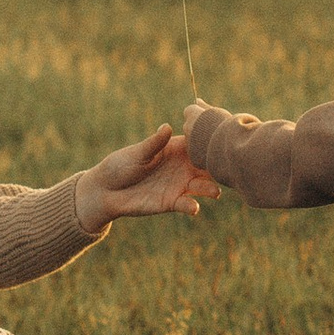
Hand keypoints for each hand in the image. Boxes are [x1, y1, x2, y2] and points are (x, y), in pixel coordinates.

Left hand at [74, 127, 217, 233]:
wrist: (107, 191)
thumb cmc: (120, 165)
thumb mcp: (137, 153)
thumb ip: (154, 143)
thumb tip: (167, 127)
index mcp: (175, 149)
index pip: (197, 144)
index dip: (209, 143)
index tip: (221, 144)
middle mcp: (182, 167)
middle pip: (206, 166)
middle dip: (217, 169)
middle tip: (226, 171)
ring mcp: (179, 185)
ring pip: (202, 186)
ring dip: (210, 189)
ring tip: (214, 192)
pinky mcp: (172, 203)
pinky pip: (187, 204)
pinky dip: (192, 206)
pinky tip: (193, 207)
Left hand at [182, 98, 256, 147]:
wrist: (231, 147)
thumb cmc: (228, 126)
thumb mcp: (218, 112)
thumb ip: (205, 107)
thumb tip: (197, 100)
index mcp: (192, 114)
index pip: (190, 111)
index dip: (200, 115)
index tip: (209, 119)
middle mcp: (187, 127)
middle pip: (190, 126)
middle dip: (198, 129)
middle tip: (214, 131)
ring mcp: (189, 143)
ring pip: (193, 140)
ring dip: (201, 141)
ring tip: (217, 142)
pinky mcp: (193, 156)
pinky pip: (197, 153)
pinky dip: (203, 153)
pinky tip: (215, 152)